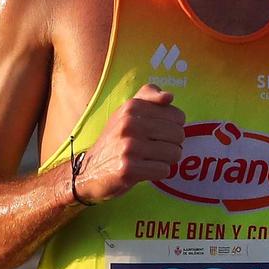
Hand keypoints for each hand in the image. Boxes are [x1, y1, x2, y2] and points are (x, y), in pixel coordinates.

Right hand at [74, 83, 185, 202]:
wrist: (89, 170)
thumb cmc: (116, 140)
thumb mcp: (127, 112)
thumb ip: (149, 96)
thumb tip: (169, 96)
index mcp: (132, 107)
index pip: (178, 116)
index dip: (173, 127)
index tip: (158, 133)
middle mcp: (130, 124)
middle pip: (179, 135)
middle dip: (172, 145)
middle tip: (154, 149)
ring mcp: (128, 146)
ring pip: (174, 153)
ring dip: (166, 160)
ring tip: (149, 159)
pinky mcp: (128, 169)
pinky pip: (163, 170)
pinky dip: (158, 173)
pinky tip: (144, 170)